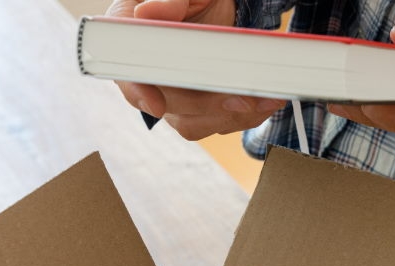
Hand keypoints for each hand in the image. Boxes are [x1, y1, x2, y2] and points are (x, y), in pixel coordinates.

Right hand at [107, 0, 286, 139]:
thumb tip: (147, 12)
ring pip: (195, 124)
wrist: (214, 11)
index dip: (139, 93)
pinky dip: (245, 116)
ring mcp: (172, 99)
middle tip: (245, 97)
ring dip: (232, 115)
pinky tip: (266, 102)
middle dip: (209, 105)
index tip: (157, 105)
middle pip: (170, 106)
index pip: (127, 75)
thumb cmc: (191, 1)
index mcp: (130, 43)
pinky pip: (217, 124)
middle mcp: (148, 78)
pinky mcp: (198, 111)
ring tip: (268, 99)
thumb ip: (168, 0)